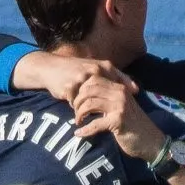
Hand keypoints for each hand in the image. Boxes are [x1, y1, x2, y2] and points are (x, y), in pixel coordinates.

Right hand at [13, 52, 138, 103]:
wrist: (49, 67)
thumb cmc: (73, 68)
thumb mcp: (92, 66)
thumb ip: (108, 75)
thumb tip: (131, 87)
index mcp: (102, 66)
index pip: (120, 78)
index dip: (128, 87)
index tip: (135, 97)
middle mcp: (94, 71)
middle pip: (108, 93)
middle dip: (110, 105)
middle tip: (115, 115)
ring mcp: (82, 80)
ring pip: (92, 101)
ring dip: (92, 110)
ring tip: (94, 118)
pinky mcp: (71, 89)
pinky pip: (78, 105)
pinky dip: (77, 108)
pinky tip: (75, 108)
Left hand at [72, 77, 166, 161]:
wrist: (152, 141)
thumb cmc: (134, 125)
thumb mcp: (122, 107)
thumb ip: (108, 99)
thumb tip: (85, 97)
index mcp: (120, 88)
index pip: (94, 79)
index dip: (81, 89)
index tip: (76, 101)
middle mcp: (120, 93)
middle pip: (89, 89)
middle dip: (77, 101)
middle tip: (75, 112)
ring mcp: (120, 106)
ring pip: (89, 104)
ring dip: (79, 114)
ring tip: (78, 121)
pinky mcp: (118, 121)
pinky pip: (95, 124)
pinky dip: (85, 130)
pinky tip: (79, 134)